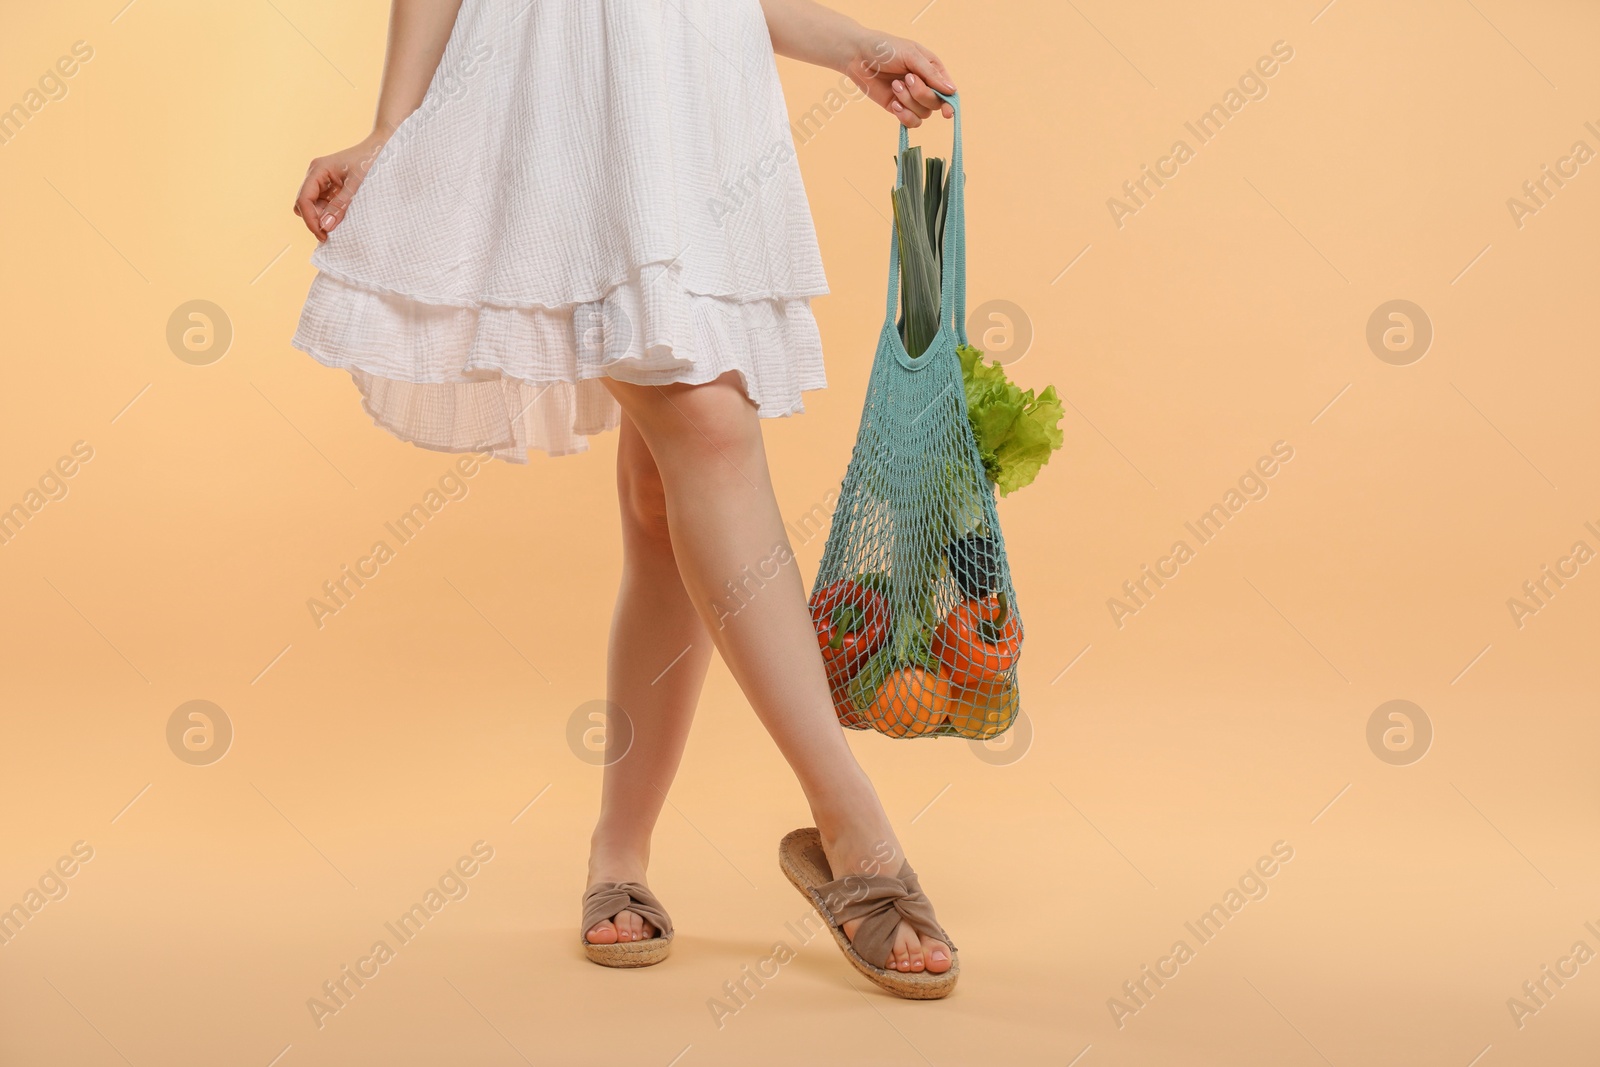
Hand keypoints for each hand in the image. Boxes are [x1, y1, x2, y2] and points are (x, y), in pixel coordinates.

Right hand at [293, 131, 390, 241]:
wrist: (381, 149)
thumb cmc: (370, 162)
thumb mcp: (356, 186)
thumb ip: (340, 206)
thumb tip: (325, 226)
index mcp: (318, 170)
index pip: (304, 200)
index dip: (311, 220)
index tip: (323, 236)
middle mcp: (315, 174)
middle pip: (303, 204)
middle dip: (314, 219)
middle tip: (331, 233)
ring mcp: (322, 180)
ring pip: (312, 206)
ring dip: (322, 216)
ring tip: (339, 225)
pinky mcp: (330, 186)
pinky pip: (323, 204)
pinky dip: (330, 213)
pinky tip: (342, 217)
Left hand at [836, 30, 955, 126]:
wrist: (858, 56)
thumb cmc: (885, 48)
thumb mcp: (911, 55)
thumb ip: (931, 73)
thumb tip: (951, 90)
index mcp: (932, 69)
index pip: (948, 90)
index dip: (950, 102)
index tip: (947, 112)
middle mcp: (925, 85)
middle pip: (936, 103)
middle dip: (921, 94)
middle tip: (906, 78)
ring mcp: (912, 98)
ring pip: (923, 114)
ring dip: (909, 101)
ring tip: (894, 85)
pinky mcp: (899, 108)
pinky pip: (911, 122)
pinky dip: (904, 116)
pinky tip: (894, 103)